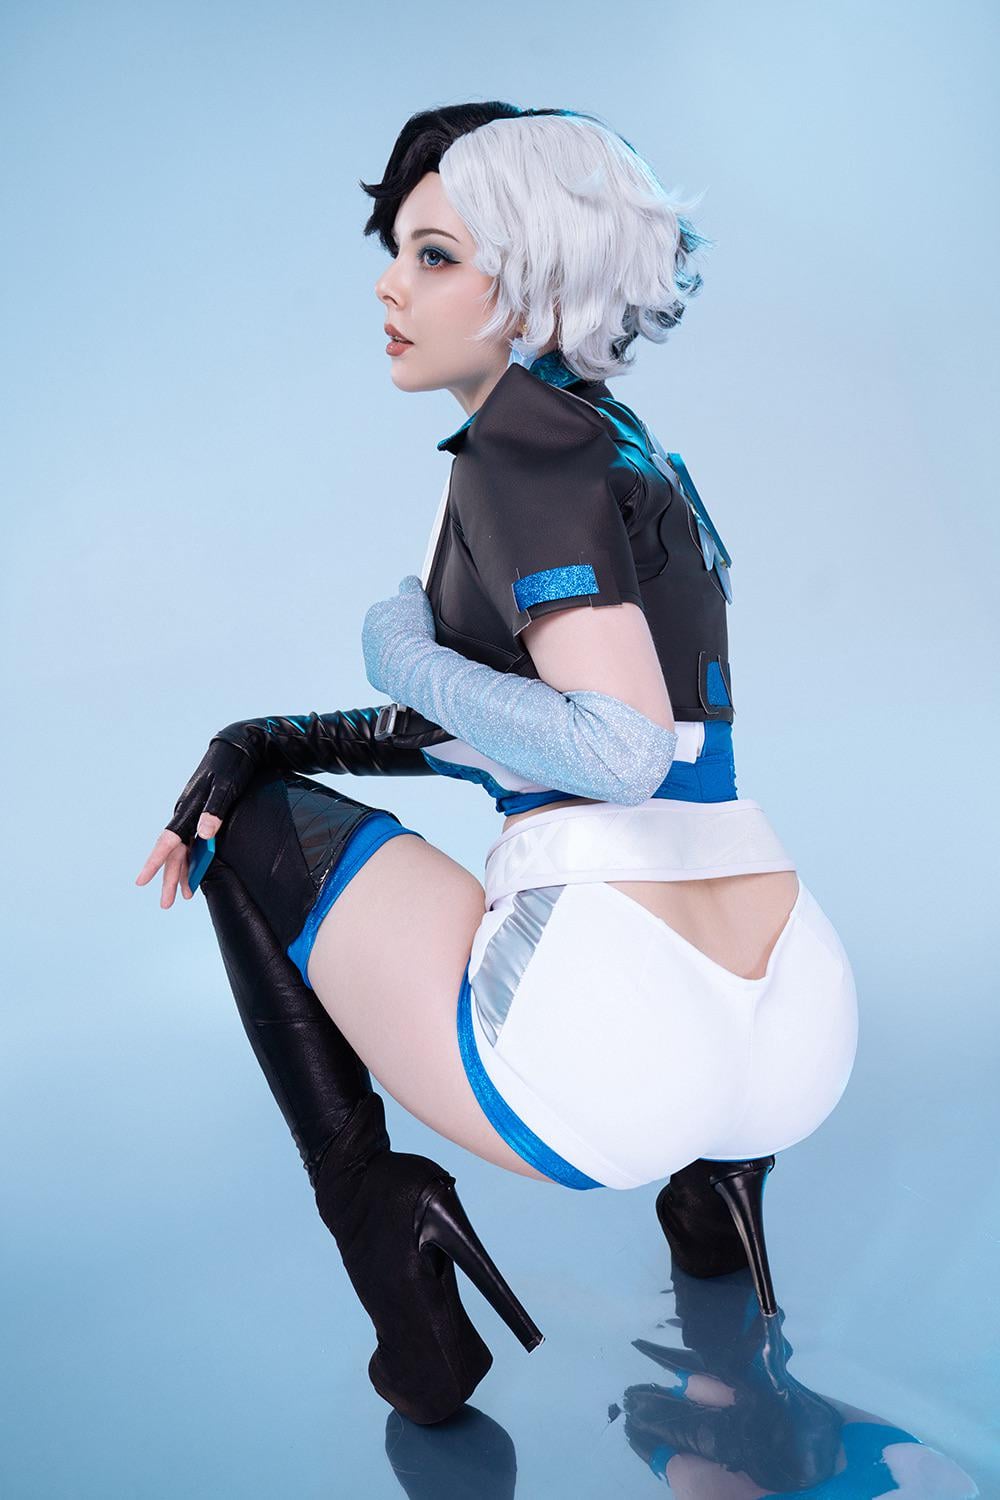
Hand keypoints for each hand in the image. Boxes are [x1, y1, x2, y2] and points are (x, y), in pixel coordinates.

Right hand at [134, 734, 257, 907]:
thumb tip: (203, 835)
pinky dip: (192, 858)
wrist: (238, 747)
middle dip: (169, 878)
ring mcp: (193, 813)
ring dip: (181, 872)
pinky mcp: (202, 812)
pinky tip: (194, 870)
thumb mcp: (227, 788)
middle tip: (166, 904)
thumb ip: (215, 811)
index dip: (156, 862)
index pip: (168, 841)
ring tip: (183, 895)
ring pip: (182, 849)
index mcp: (189, 809)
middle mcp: (187, 813)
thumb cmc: (233, 767)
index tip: (142, 881)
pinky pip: (192, 841)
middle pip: (173, 852)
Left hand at [362, 574, 435, 697]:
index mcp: (374, 613)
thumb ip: (410, 585)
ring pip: (388, 651)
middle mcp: (367, 634)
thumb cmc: (413, 629)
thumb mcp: (414, 598)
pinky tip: (410, 667)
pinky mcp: (373, 675)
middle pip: (389, 632)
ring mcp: (368, 656)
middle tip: (419, 639)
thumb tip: (411, 580)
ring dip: (400, 652)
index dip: (408, 616)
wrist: (409, 663)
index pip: (393, 611)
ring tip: (415, 654)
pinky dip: (398, 669)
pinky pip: (388, 671)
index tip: (418, 622)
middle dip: (402, 634)